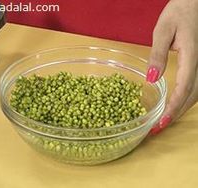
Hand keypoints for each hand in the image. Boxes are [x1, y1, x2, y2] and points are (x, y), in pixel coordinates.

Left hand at [147, 0, 197, 134]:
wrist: (194, 5)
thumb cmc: (179, 13)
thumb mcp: (163, 31)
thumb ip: (158, 54)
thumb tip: (151, 79)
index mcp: (192, 56)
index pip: (184, 88)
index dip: (172, 108)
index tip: (160, 123)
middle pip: (191, 97)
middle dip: (175, 114)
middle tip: (158, 128)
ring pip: (195, 95)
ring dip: (180, 110)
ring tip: (164, 121)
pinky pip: (195, 88)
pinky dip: (184, 100)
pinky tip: (174, 106)